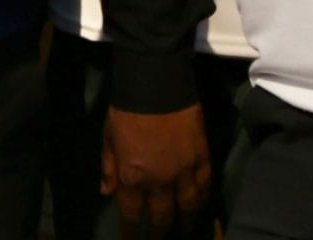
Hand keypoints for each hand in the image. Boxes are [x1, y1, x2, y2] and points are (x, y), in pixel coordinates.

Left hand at [102, 103, 209, 238]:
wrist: (156, 87)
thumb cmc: (126, 111)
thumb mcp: (108, 139)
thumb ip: (109, 168)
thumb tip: (106, 192)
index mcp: (132, 176)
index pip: (132, 214)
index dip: (131, 231)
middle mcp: (159, 181)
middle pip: (162, 217)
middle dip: (159, 233)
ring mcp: (184, 173)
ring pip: (188, 208)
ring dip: (185, 223)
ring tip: (183, 231)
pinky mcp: (203, 161)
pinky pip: (206, 189)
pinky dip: (203, 201)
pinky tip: (200, 207)